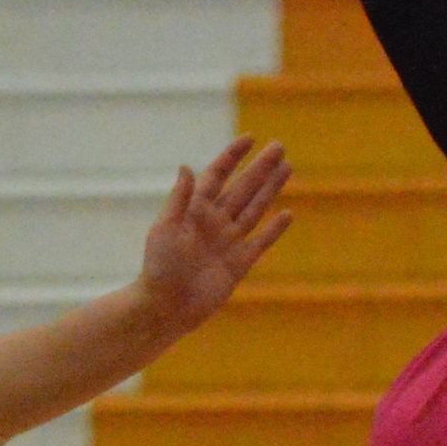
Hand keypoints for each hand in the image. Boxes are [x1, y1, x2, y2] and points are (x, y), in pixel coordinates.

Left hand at [135, 137, 293, 334]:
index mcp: (193, 211)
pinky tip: (287, 213)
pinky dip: (274, 228)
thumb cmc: (158, 268)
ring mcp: (228, 241)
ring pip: (255, 208)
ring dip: (271, 188)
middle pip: (242, 187)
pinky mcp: (240, 262)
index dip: (231, 157)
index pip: (216, 176)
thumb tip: (186, 167)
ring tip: (287, 168)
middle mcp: (213, 222)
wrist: (166, 307)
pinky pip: (261, 241)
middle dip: (260, 167)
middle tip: (279, 146)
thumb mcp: (164, 229)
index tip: (249, 138)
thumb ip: (179, 199)